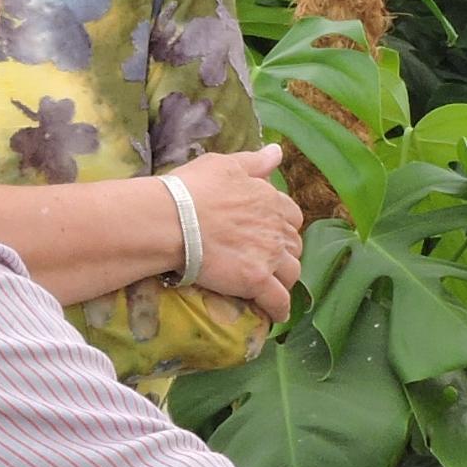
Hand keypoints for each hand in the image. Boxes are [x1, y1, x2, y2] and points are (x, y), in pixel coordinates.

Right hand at [173, 146, 303, 322]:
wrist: (173, 219)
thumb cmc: (192, 189)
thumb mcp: (225, 164)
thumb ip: (254, 162)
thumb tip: (277, 151)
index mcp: (270, 199)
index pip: (291, 214)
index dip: (282, 225)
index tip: (270, 232)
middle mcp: (276, 227)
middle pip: (294, 245)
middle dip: (285, 253)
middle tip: (267, 260)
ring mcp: (268, 255)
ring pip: (292, 273)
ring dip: (284, 280)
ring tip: (271, 287)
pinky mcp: (256, 280)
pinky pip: (279, 301)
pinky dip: (280, 309)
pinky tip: (276, 315)